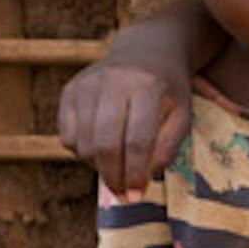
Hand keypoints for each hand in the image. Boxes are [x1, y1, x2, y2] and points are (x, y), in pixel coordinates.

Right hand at [57, 50, 191, 196]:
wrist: (146, 52)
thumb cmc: (167, 91)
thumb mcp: (181, 116)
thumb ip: (166, 148)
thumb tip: (142, 179)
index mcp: (146, 86)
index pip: (137, 140)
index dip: (136, 173)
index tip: (137, 195)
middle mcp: (112, 81)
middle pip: (105, 145)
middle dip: (114, 177)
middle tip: (123, 194)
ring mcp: (86, 85)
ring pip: (83, 145)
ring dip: (99, 167)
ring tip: (117, 167)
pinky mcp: (69, 91)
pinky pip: (68, 137)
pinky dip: (83, 152)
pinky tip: (101, 147)